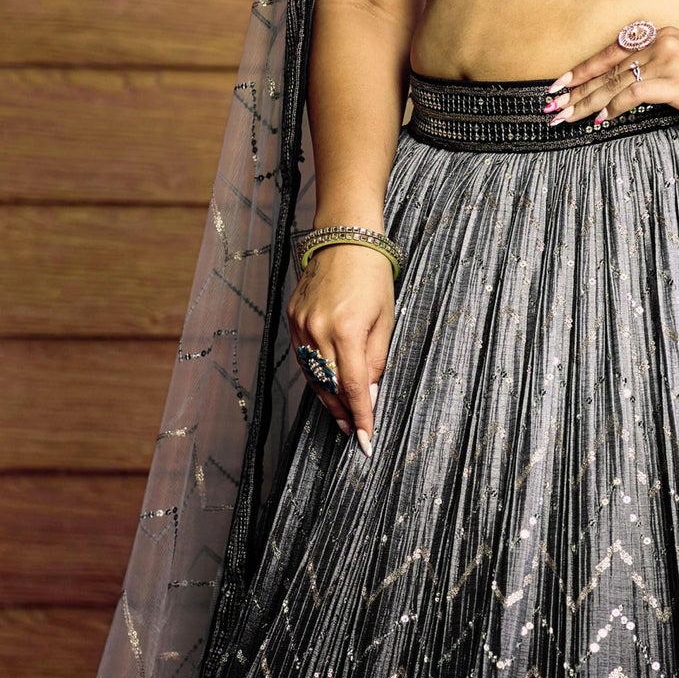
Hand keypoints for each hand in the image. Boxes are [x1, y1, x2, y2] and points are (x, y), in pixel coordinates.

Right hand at [287, 244, 394, 454]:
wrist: (345, 238)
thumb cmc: (372, 276)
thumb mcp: (385, 319)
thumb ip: (376, 360)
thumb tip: (368, 394)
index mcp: (346, 330)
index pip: (351, 386)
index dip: (359, 416)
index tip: (365, 439)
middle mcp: (318, 330)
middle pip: (328, 386)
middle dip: (342, 412)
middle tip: (353, 431)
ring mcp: (301, 324)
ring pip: (313, 375)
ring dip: (327, 398)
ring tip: (342, 415)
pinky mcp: (293, 318)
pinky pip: (303, 357)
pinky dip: (316, 375)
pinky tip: (326, 385)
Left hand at [543, 6, 678, 131]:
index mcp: (665, 33)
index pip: (614, 51)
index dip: (585, 68)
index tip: (562, 82)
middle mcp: (661, 42)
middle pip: (607, 68)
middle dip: (576, 89)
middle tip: (552, 104)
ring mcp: (666, 61)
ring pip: (613, 83)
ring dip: (585, 103)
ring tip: (565, 117)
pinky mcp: (672, 83)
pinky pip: (631, 95)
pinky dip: (612, 108)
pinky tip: (599, 121)